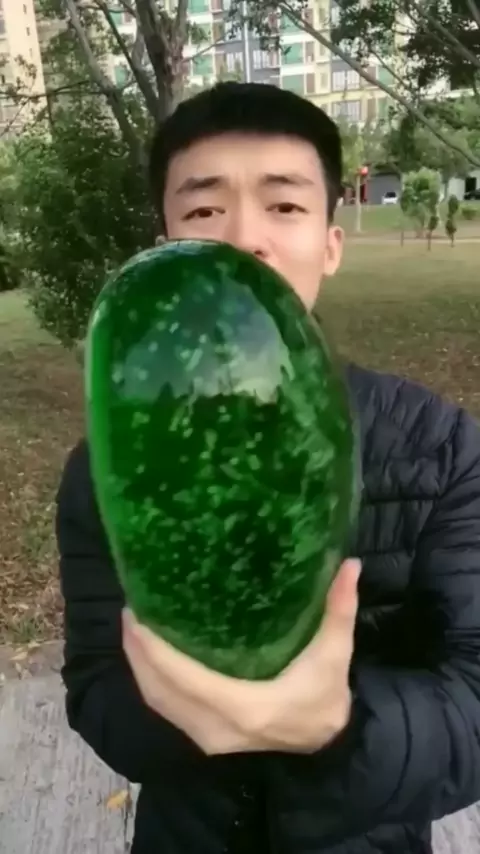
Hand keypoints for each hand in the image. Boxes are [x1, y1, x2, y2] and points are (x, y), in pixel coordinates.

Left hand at [122, 558, 360, 754]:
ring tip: (133, 626)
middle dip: (139, 651)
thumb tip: (350, 563)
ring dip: (140, 666)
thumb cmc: (326, 698)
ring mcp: (207, 738)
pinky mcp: (204, 738)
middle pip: (161, 690)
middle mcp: (217, 728)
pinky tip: (148, 656)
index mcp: (244, 708)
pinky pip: (166, 710)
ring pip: (158, 703)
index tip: (139, 616)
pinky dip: (152, 683)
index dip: (155, 651)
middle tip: (131, 609)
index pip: (185, 679)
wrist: (327, 745)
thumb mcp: (335, 654)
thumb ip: (339, 609)